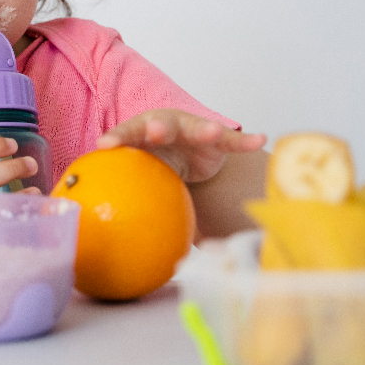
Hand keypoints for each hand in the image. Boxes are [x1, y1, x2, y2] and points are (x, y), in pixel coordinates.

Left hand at [95, 108, 266, 184]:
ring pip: (197, 128)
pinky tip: (261, 139)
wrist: (186, 159)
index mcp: (140, 135)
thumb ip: (125, 199)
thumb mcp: (140, 180)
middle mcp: (164, 126)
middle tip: (156, 133)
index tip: (104, 145)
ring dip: (204, 129)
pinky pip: (230, 140)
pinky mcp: (216, 139)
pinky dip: (244, 140)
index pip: (125, 135)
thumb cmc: (155, 169)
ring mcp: (192, 130)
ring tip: (213, 133)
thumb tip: (103, 240)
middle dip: (157, 128)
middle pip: (160, 125)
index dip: (116, 139)